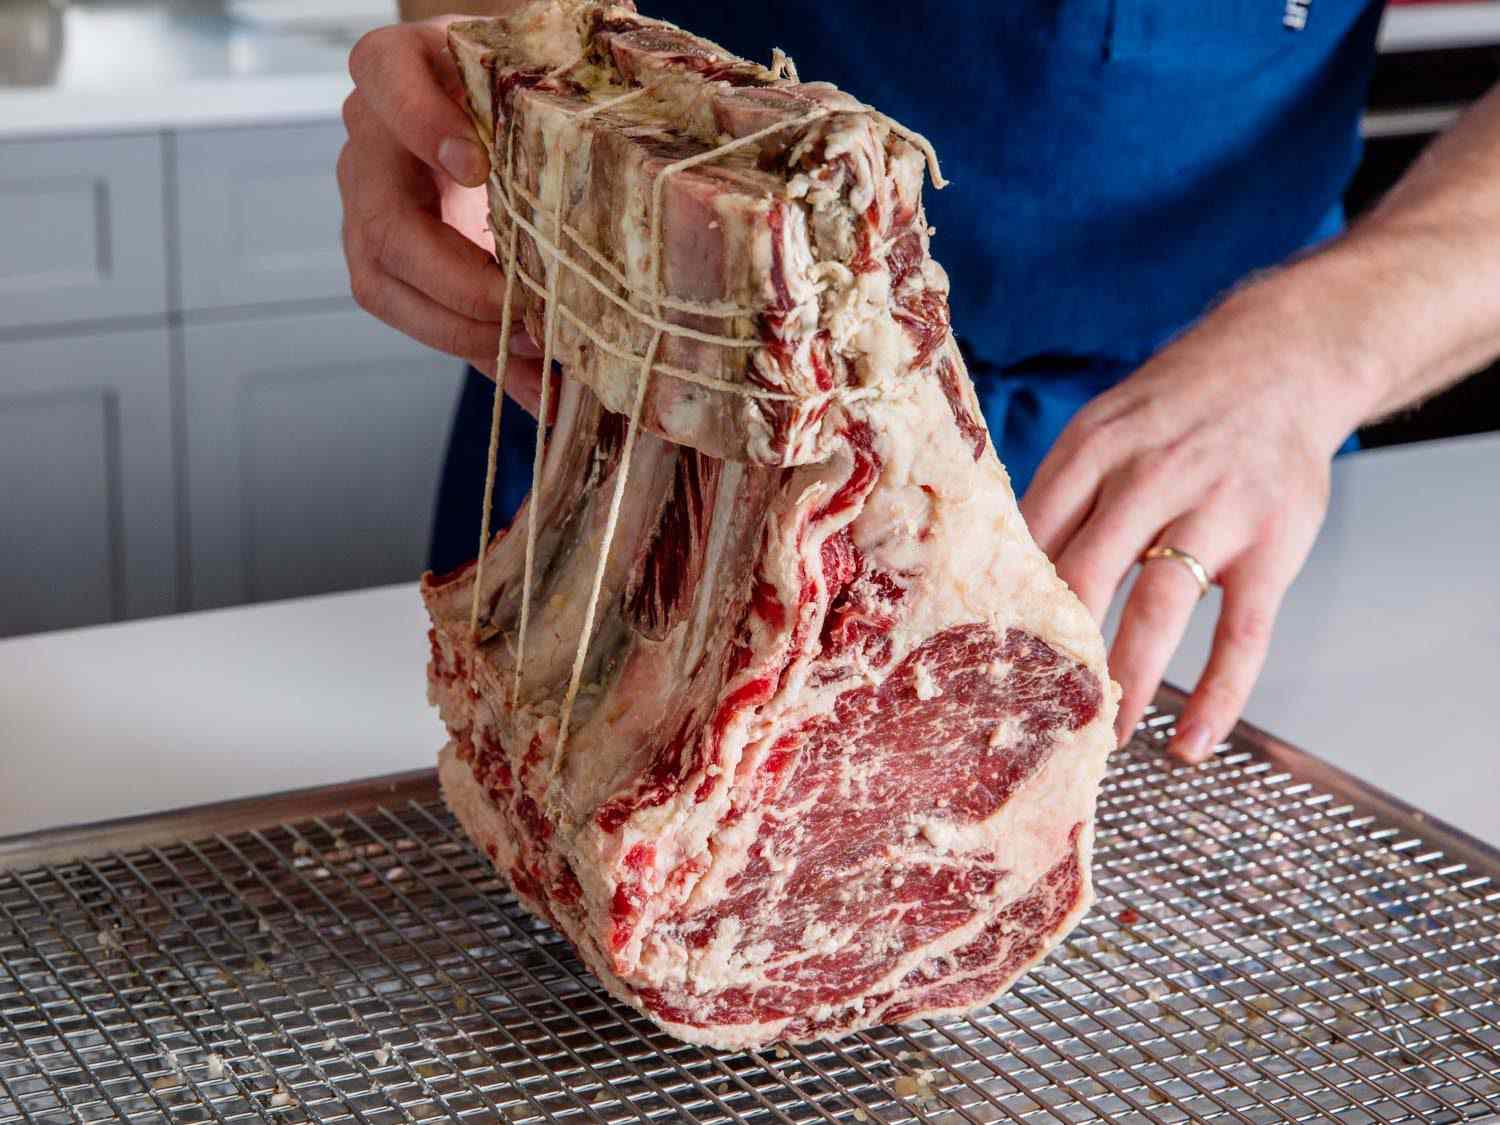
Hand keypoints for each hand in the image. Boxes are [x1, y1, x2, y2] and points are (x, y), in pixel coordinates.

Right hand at [338, 18, 545, 413]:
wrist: (485, 109)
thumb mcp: (528, 99)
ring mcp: (365, 204)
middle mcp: (367, 140)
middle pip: (386, 223)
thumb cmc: (512, 96)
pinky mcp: (382, 260)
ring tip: (534, 342)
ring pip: (384, 283)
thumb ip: (540, 146)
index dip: (423, 124)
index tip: (475, 165)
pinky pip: (412, 317)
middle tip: (528, 310)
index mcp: (393, 68)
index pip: (384, 76)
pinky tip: (537, 383)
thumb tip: (575, 248)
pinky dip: (479, 353)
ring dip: (464, 327)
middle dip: (460, 282)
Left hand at [1020, 279, 1361, 762]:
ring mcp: (1216, 511)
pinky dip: (1217, 695)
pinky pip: (1243, 634)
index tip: (981, 657)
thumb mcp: (1104, 426)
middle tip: (1030, 709)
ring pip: (1158, 610)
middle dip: (1055, 650)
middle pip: (1084, 576)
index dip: (1005, 600)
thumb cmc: (1177, 408)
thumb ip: (1060, 497)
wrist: (1284, 358)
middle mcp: (1150, 477)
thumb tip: (1006, 580)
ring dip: (1127, 681)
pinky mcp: (1272, 546)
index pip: (1033, 536)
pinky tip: (1190, 742)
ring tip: (1102, 737)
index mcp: (1093, 449)